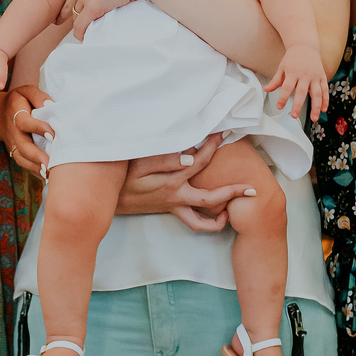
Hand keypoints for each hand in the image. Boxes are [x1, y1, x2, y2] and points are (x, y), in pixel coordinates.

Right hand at [4, 85, 52, 176]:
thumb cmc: (19, 101)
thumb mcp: (26, 91)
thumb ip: (38, 96)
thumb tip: (51, 106)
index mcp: (16, 115)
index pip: (25, 122)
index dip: (38, 128)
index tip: (53, 134)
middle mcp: (14, 133)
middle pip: (23, 147)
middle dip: (36, 157)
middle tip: (50, 164)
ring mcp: (13, 145)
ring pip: (22, 159)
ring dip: (35, 168)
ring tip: (50, 175)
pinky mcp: (16, 153)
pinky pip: (24, 165)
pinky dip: (34, 172)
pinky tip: (48, 177)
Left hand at [62, 0, 153, 37]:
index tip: (80, 5)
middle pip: (72, 4)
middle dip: (74, 12)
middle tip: (76, 20)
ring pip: (76, 15)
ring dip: (80, 22)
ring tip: (86, 29)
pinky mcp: (93, 9)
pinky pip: (80, 26)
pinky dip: (81, 33)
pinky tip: (84, 37)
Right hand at [116, 132, 247, 231]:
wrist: (104, 198)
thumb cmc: (121, 176)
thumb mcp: (138, 163)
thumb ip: (165, 158)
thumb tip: (190, 156)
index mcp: (171, 182)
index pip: (200, 162)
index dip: (213, 147)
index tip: (222, 133)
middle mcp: (176, 197)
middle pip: (211, 199)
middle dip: (233, 192)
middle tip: (252, 188)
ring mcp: (173, 206)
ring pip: (202, 221)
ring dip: (219, 218)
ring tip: (233, 210)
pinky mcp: (168, 209)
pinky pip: (191, 221)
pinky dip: (205, 220)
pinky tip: (213, 212)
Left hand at [265, 45, 329, 118]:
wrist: (305, 46)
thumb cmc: (292, 58)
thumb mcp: (282, 67)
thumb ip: (275, 80)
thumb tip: (266, 89)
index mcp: (293, 72)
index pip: (287, 87)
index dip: (283, 97)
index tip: (279, 106)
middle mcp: (305, 75)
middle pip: (301, 92)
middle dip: (298, 105)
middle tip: (294, 116)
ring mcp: (315, 76)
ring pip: (317, 93)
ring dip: (316, 106)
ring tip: (314, 118)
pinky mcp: (322, 77)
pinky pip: (325, 90)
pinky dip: (325, 100)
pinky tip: (323, 109)